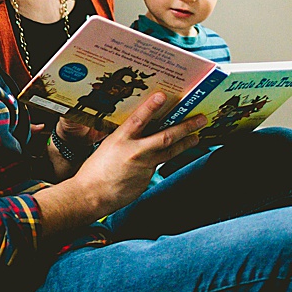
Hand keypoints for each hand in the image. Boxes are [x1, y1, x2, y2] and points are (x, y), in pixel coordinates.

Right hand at [33, 92, 204, 232]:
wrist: (90, 195)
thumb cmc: (94, 170)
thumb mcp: (107, 146)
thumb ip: (124, 138)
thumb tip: (139, 130)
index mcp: (119, 140)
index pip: (138, 119)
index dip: (151, 106)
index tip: (162, 96)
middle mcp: (134, 152)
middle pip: (166, 137)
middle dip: (186, 127)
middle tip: (200, 119)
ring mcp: (143, 167)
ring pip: (170, 153)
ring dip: (186, 143)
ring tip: (197, 137)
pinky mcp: (146, 179)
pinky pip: (157, 166)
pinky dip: (161, 160)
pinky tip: (164, 157)